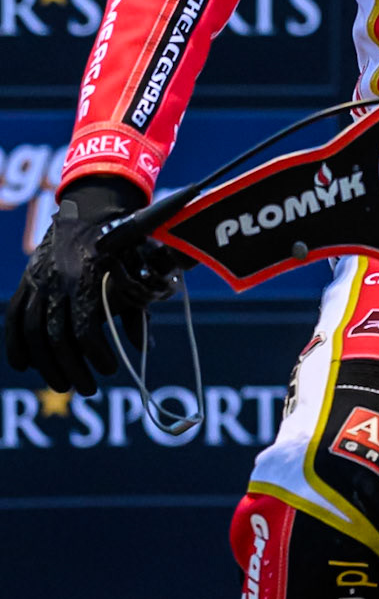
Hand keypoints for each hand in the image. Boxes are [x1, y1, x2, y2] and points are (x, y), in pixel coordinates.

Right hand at [4, 177, 178, 396]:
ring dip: (46, 364)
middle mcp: (57, 280)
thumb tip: (145, 349)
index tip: (111, 370)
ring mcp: (37, 281)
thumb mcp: (135, 272)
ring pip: (33, 332)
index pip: (85, 327)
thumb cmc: (119, 242)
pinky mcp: (27, 281)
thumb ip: (139, 308)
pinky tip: (23, 366)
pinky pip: (14, 317)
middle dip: (72, 368)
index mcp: (87, 276)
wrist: (87, 208)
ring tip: (63, 386)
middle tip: (88, 389)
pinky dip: (15, 343)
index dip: (97, 354)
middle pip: (56, 337)